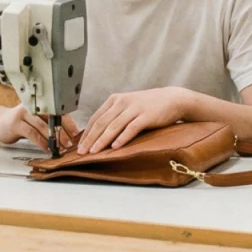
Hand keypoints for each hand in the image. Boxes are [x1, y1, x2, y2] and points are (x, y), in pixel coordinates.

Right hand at [0, 105, 79, 151]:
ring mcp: (24, 114)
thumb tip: (69, 135)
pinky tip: (46, 148)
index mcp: (41, 104)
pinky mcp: (16, 124)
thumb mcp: (37, 120)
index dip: (69, 123)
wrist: (0, 122)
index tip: (76, 134)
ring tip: (60, 147)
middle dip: (63, 132)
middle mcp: (33, 106)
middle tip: (70, 143)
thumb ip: (50, 124)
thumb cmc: (22, 122)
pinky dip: (41, 142)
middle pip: (52, 118)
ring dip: (53, 138)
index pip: (59, 112)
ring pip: (42, 126)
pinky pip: (32, 133)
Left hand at [77, 87, 191, 153]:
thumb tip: (97, 133)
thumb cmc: (148, 106)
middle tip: (81, 152)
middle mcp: (122, 102)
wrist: (172, 99)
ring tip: (93, 152)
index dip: (86, 133)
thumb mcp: (127, 106)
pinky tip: (115, 147)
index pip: (96, 118)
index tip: (78, 146)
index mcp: (115, 100)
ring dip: (102, 140)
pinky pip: (131, 128)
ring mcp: (134, 108)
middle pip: (101, 123)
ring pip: (113, 126)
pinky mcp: (146, 116)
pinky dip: (122, 138)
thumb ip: (114, 116)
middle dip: (90, 139)